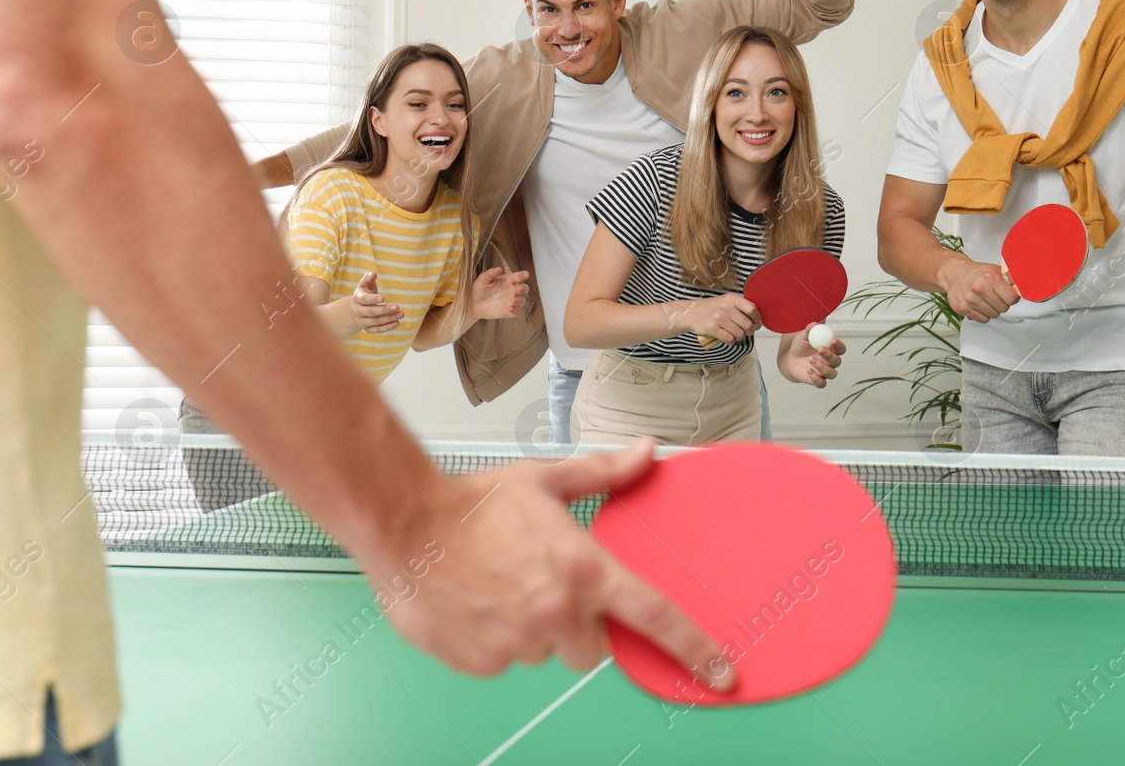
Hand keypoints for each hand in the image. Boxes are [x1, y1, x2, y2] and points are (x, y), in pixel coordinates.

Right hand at [346, 271, 403, 333]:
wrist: (356, 309)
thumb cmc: (364, 293)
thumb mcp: (365, 285)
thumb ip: (369, 278)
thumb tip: (374, 273)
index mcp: (357, 298)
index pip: (364, 300)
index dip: (373, 299)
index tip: (384, 297)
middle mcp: (358, 311)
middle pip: (371, 312)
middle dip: (384, 310)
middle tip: (397, 306)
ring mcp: (362, 321)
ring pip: (375, 322)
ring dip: (389, 318)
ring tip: (401, 314)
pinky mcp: (368, 329)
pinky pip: (377, 330)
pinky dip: (387, 327)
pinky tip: (397, 322)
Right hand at [375, 440, 733, 686]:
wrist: (403, 523)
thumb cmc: (471, 503)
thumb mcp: (546, 481)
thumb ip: (604, 474)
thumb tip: (646, 453)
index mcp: (583, 569)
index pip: (654, 616)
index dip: (694, 648)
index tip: (721, 672)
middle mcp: (556, 611)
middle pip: (595, 647)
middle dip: (580, 624)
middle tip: (546, 587)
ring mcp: (518, 642)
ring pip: (548, 653)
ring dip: (536, 631)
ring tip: (503, 588)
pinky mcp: (483, 662)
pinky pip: (507, 663)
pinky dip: (499, 641)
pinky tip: (479, 604)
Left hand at [468, 266, 529, 320]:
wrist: (473, 304)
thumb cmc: (479, 290)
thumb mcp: (482, 279)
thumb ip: (490, 273)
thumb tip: (499, 268)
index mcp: (507, 281)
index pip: (518, 277)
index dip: (523, 275)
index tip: (525, 274)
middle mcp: (511, 290)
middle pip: (524, 289)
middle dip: (524, 288)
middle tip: (519, 288)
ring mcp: (511, 301)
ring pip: (522, 300)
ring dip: (520, 300)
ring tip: (513, 300)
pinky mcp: (508, 311)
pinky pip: (516, 312)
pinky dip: (515, 310)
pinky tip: (510, 308)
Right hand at [683, 294, 759, 346]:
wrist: (692, 312)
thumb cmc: (712, 308)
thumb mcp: (727, 301)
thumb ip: (742, 307)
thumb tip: (759, 319)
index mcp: (732, 299)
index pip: (752, 309)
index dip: (757, 318)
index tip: (756, 322)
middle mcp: (726, 308)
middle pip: (748, 325)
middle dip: (749, 331)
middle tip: (745, 330)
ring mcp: (719, 318)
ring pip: (740, 334)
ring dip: (739, 337)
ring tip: (734, 333)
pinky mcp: (712, 329)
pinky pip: (730, 340)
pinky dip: (731, 341)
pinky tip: (728, 337)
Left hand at [782, 323, 846, 387]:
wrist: (790, 358)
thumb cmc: (800, 346)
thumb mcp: (803, 336)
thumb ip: (809, 330)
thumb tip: (814, 324)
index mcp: (831, 350)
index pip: (841, 349)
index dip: (839, 346)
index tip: (832, 341)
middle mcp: (831, 362)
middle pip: (837, 361)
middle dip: (830, 355)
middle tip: (820, 349)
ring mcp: (825, 373)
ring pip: (832, 374)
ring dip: (823, 367)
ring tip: (810, 359)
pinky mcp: (817, 381)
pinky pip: (822, 384)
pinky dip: (816, 378)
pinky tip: (808, 371)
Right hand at [940, 256, 1018, 323]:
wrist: (955, 273)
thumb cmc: (976, 272)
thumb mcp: (994, 270)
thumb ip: (1009, 280)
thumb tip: (1023, 288)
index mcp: (990, 277)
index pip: (1011, 298)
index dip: (1012, 298)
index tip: (1010, 296)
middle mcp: (979, 288)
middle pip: (1003, 308)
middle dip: (1002, 303)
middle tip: (996, 297)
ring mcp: (970, 300)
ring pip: (994, 315)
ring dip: (993, 309)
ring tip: (987, 300)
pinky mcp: (963, 309)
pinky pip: (983, 319)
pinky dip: (983, 314)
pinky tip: (980, 305)